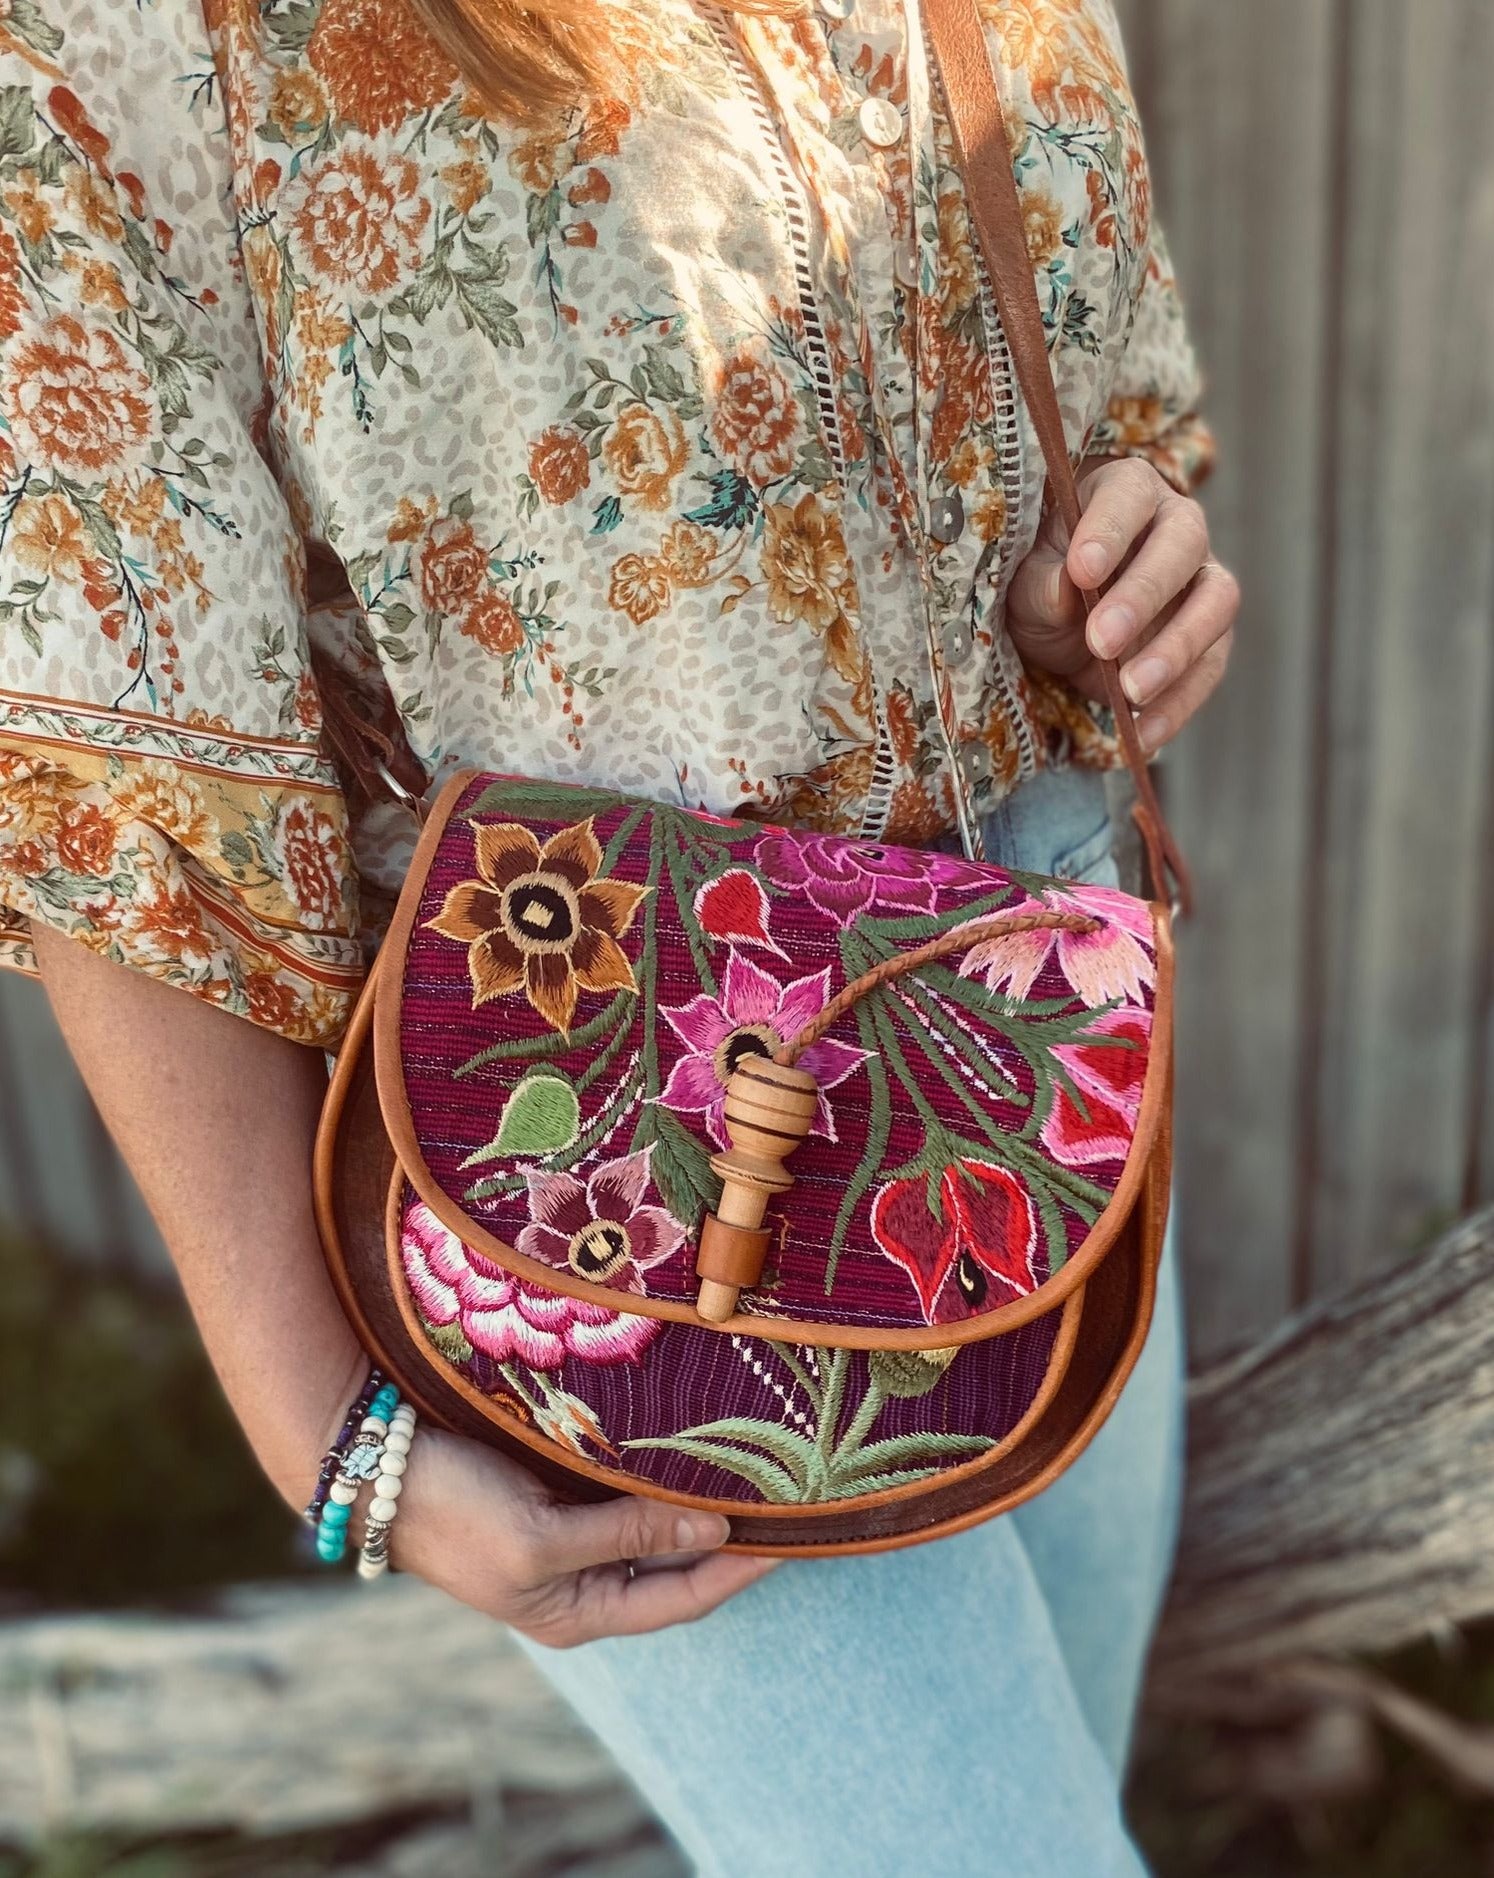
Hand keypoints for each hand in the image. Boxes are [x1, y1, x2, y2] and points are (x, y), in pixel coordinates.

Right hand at [391, 1426, 776, 1645]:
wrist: (378, 1471)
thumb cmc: (455, 1512)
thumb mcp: (543, 1536)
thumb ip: (628, 1533)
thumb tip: (715, 1527)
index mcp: (577, 1613)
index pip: (684, 1597)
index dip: (740, 1569)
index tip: (793, 1536)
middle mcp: (581, 1585)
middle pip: (677, 1567)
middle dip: (729, 1538)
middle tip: (789, 1497)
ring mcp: (569, 1542)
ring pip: (656, 1529)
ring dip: (699, 1505)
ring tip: (757, 1474)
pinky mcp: (556, 1499)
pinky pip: (627, 1497)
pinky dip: (663, 1481)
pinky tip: (694, 1454)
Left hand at [1006, 457, 1238, 752]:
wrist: (1059, 629)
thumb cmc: (1039, 585)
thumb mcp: (1022, 584)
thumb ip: (1041, 583)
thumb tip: (1067, 588)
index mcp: (1122, 492)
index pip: (1128, 495)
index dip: (1110, 531)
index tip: (1082, 572)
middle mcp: (1174, 526)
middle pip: (1182, 545)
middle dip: (1143, 595)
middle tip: (1101, 640)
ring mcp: (1200, 581)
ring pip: (1215, 602)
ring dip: (1176, 650)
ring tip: (1131, 691)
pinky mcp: (1211, 636)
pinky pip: (1210, 666)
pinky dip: (1179, 703)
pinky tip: (1142, 734)